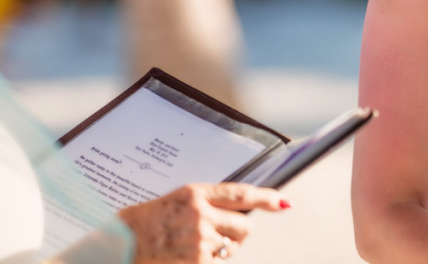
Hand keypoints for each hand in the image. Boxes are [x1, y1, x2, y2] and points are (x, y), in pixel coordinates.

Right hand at [117, 183, 288, 262]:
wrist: (122, 242)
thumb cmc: (150, 220)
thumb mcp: (180, 199)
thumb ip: (209, 201)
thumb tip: (241, 209)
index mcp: (196, 193)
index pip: (241, 194)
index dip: (266, 198)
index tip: (283, 202)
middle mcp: (201, 214)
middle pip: (244, 226)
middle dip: (238, 231)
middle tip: (219, 233)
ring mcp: (200, 239)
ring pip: (232, 246)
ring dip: (223, 248)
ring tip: (196, 244)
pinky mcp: (197, 261)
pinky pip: (219, 262)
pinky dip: (211, 261)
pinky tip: (191, 255)